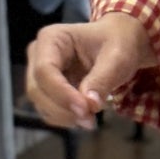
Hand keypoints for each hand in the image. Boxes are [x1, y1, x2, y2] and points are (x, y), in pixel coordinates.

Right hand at [24, 13, 152, 128]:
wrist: (122, 44)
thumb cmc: (119, 43)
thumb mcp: (117, 57)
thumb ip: (102, 79)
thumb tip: (90, 104)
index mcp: (52, 38)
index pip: (44, 70)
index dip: (61, 93)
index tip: (85, 109)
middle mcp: (38, 54)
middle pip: (37, 89)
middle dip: (63, 109)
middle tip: (91, 120)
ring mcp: (39, 74)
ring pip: (40, 104)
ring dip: (64, 117)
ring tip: (91, 119)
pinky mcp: (47, 90)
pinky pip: (48, 111)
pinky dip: (65, 119)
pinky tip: (85, 116)